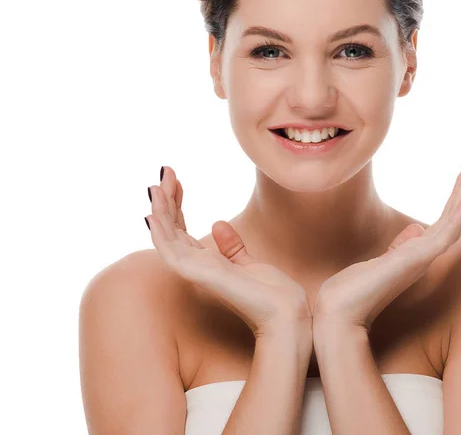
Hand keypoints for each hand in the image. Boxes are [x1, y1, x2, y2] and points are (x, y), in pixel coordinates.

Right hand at [146, 166, 312, 339]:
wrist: (286, 311)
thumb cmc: (270, 292)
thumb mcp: (248, 262)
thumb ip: (231, 246)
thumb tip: (218, 223)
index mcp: (207, 263)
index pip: (183, 230)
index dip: (177, 205)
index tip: (176, 180)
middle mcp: (197, 267)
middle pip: (172, 229)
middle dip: (166, 200)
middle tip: (165, 171)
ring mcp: (195, 271)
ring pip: (166, 237)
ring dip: (159, 210)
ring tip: (155, 184)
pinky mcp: (199, 274)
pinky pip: (170, 252)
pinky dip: (159, 233)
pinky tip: (153, 213)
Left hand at [312, 157, 460, 332]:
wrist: (340, 312)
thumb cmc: (355, 289)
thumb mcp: (382, 260)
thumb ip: (401, 246)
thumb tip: (417, 229)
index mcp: (416, 253)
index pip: (442, 220)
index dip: (455, 197)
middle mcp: (424, 255)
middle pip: (451, 217)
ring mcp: (422, 258)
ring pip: (453, 223)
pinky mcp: (416, 261)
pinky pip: (443, 235)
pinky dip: (457, 217)